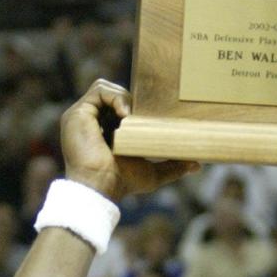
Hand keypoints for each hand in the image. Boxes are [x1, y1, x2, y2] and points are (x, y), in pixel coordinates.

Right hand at [60, 79, 197, 202]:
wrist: (102, 187)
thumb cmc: (122, 183)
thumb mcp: (153, 173)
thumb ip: (172, 166)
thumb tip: (197, 165)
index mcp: (105, 130)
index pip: (121, 106)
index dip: (137, 106)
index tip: (152, 114)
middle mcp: (92, 121)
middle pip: (115, 95)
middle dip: (133, 100)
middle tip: (147, 113)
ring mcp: (83, 116)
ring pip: (107, 89)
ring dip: (125, 98)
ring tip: (133, 117)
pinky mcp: (78, 113)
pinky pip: (99, 90)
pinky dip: (116, 97)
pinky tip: (125, 114)